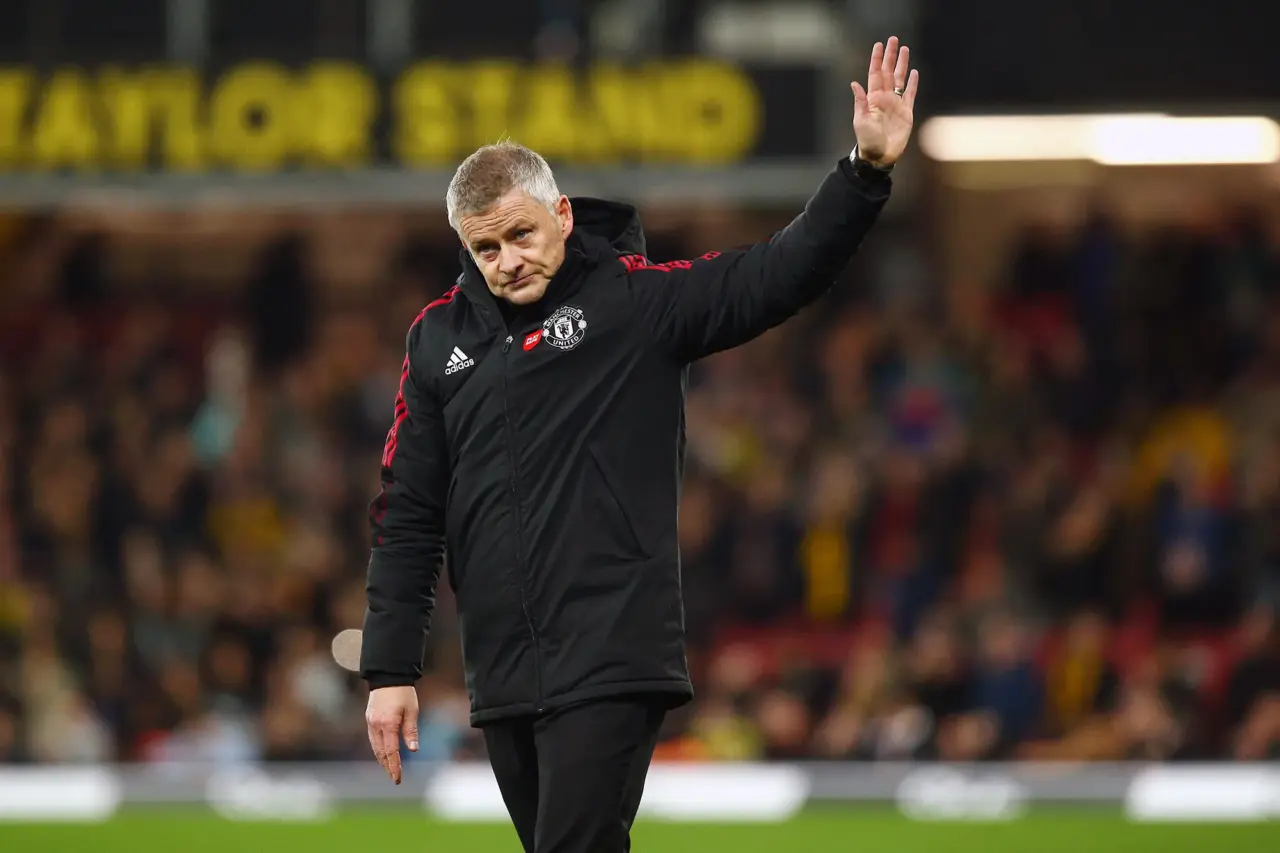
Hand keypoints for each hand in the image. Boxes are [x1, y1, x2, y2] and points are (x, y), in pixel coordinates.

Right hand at [366, 685, 418, 784]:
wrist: (388, 677)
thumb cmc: (403, 693)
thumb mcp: (412, 711)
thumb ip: (411, 731)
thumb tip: (413, 749)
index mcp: (388, 724)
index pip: (391, 751)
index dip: (394, 766)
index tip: (397, 778)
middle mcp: (376, 726)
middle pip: (381, 752)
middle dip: (388, 766)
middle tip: (395, 779)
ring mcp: (370, 723)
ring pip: (375, 747)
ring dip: (382, 760)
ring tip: (390, 770)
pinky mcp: (369, 719)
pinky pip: (372, 739)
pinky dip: (378, 749)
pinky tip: (383, 754)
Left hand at [851, 36, 918, 167]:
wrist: (880, 155)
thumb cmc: (867, 140)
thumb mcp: (861, 121)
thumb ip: (860, 102)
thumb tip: (854, 83)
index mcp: (873, 98)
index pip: (875, 74)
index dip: (877, 60)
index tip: (879, 45)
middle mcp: (885, 98)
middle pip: (889, 72)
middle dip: (891, 56)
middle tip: (894, 39)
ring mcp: (896, 104)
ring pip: (900, 79)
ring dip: (902, 65)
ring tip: (905, 50)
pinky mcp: (906, 112)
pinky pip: (910, 94)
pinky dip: (912, 83)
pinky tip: (914, 72)